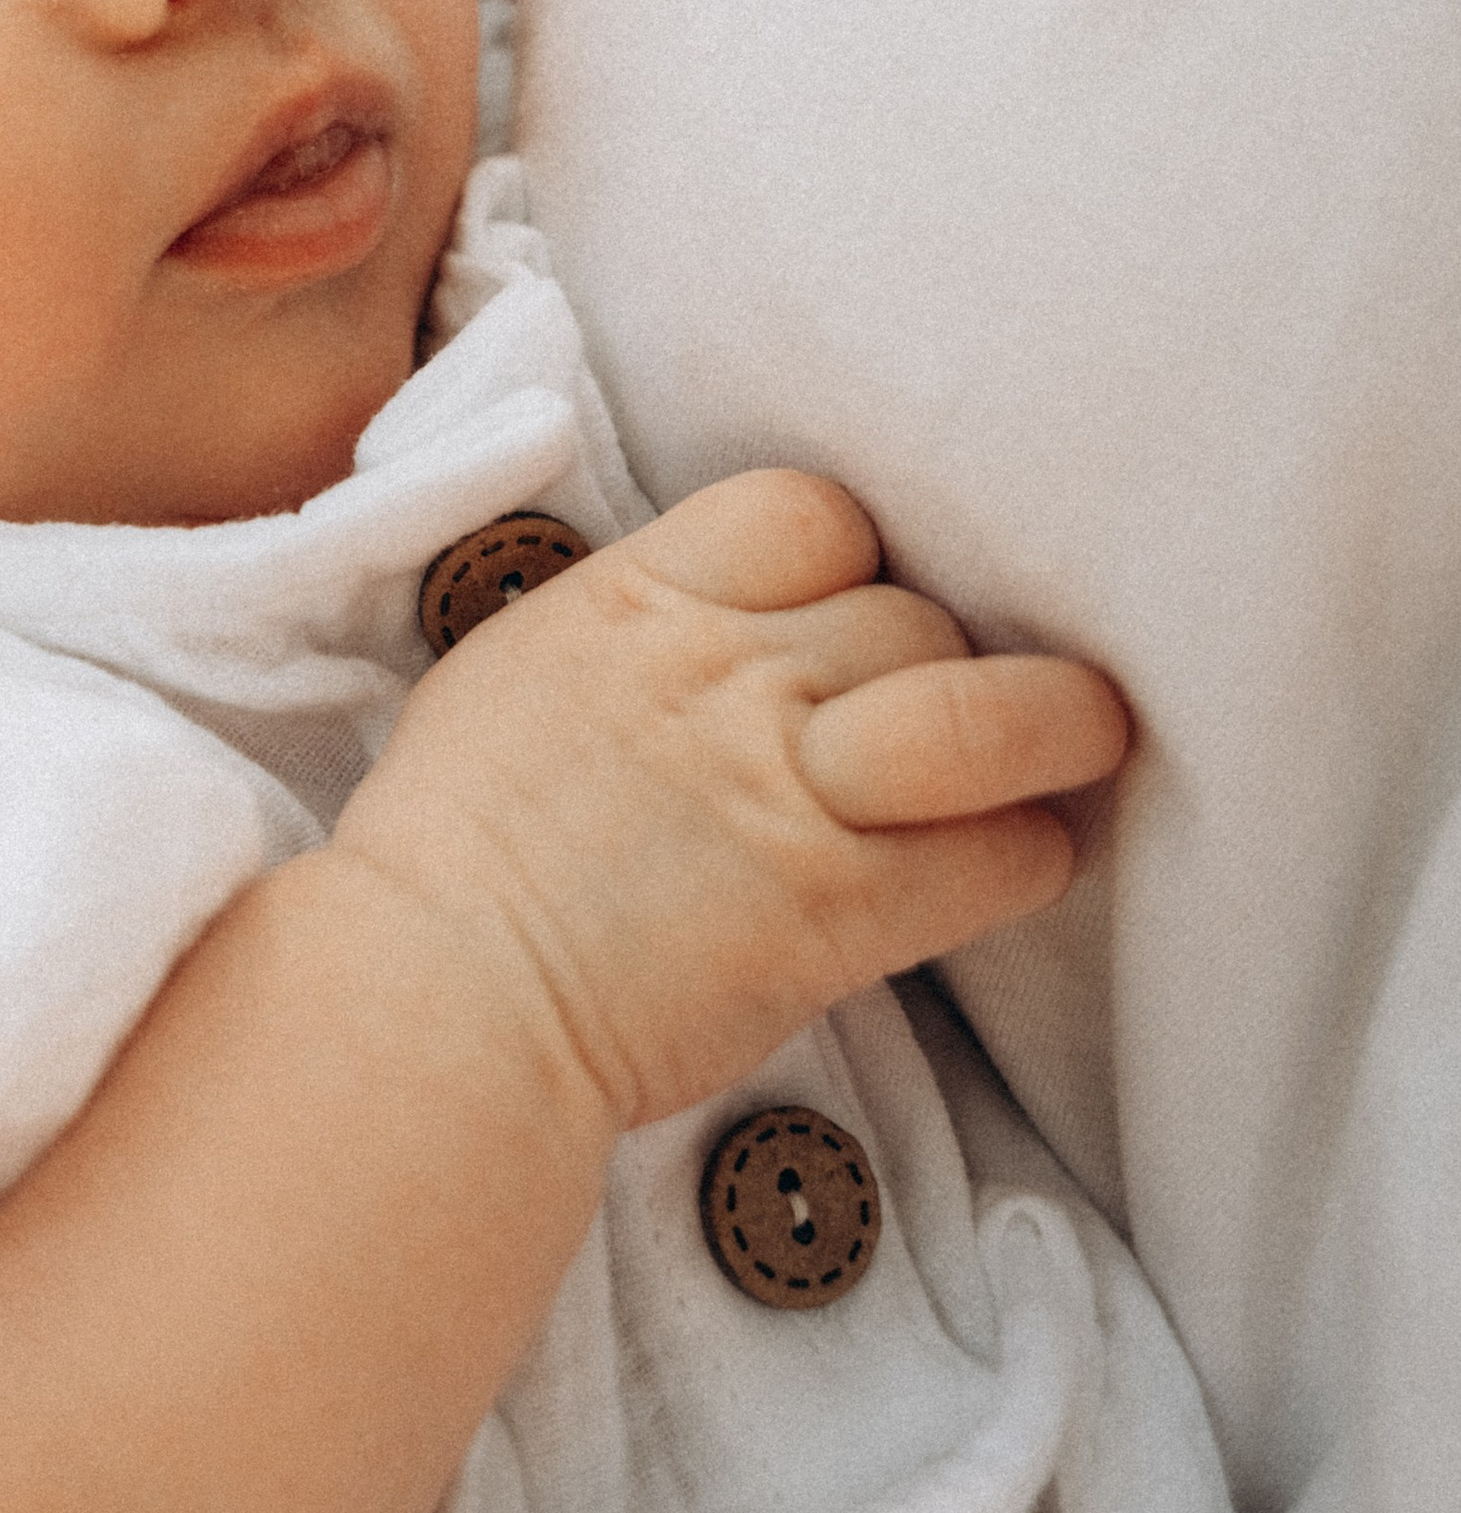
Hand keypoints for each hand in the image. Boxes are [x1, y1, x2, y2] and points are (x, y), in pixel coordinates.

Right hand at [341, 468, 1127, 1139]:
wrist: (433, 1001)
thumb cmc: (445, 869)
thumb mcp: (509, 686)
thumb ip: (621, 644)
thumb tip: (694, 642)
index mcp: (633, 602)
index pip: (807, 512)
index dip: (852, 560)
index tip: (853, 614)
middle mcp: (724, 671)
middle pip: (910, 612)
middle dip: (940, 661)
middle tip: (951, 714)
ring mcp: (786, 782)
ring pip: (989, 711)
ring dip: (1052, 731)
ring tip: (1079, 745)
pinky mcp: (836, 902)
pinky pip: (1000, 856)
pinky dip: (1028, 859)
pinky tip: (1020, 865)